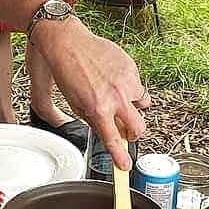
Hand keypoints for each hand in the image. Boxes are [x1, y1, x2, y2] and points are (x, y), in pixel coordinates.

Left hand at [32, 18, 147, 169]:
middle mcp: (116, 96)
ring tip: (116, 96)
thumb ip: (92, 120)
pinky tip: (113, 79)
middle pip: (139, 128)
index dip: (121, 158)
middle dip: (133, 133)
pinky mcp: (131, 67)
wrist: (67, 41)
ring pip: (142, 104)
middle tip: (125, 130)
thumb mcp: (73, 103)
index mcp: (98, 108)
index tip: (125, 167)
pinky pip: (137, 84)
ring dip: (132, 106)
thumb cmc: (66, 70)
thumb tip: (105, 131)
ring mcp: (126, 81)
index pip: (114, 141)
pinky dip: (129, 86)